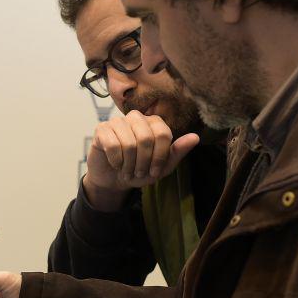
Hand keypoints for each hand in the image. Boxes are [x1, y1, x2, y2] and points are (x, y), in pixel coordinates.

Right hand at [84, 111, 198, 210]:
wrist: (113, 180)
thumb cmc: (139, 170)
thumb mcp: (161, 167)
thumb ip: (177, 152)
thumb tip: (195, 137)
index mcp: (153, 122)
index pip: (163, 134)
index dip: (160, 156)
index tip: (154, 172)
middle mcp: (136, 117)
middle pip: (146, 138)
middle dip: (143, 162)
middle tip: (139, 173)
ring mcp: (117, 121)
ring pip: (129, 142)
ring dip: (129, 164)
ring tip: (127, 171)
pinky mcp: (101, 129)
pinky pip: (112, 145)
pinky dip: (116, 161)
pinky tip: (116, 164)